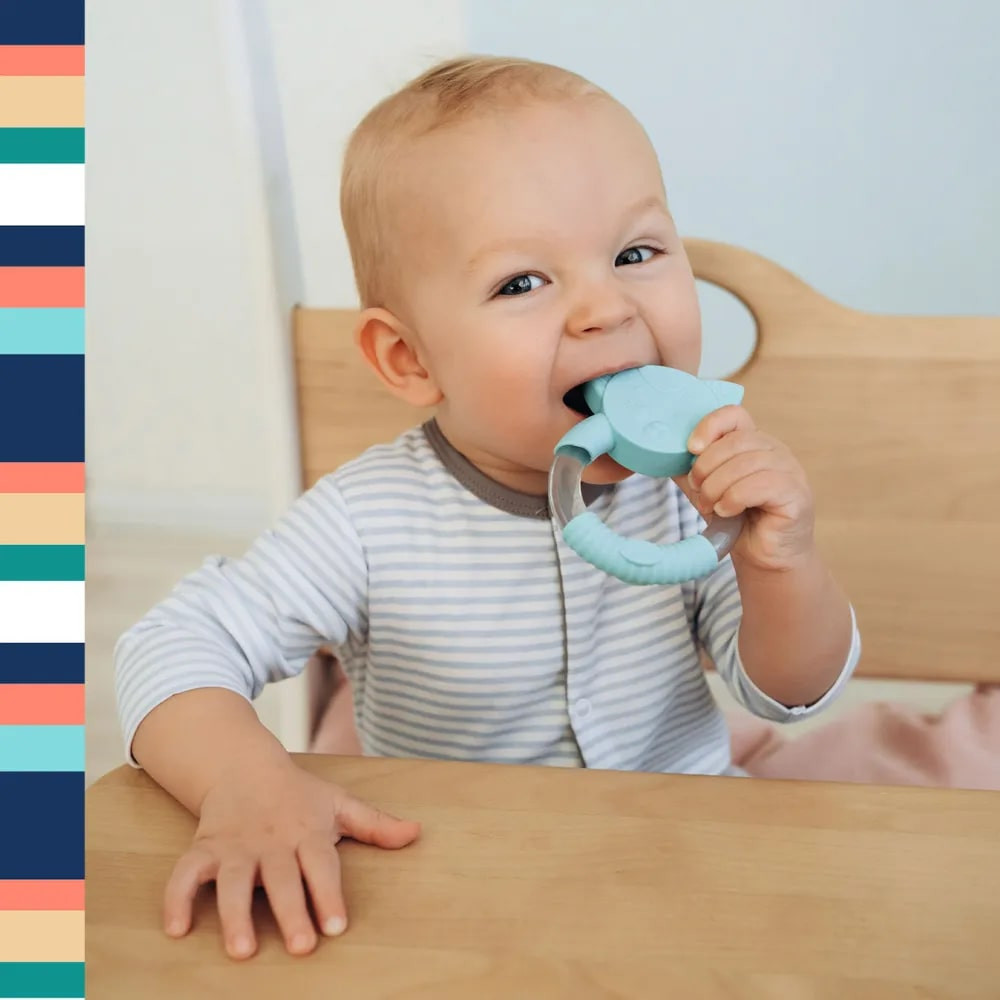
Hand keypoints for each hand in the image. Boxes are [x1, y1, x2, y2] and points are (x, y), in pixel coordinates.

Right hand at [162, 758, 419, 959]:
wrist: (243, 765)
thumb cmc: (299, 795)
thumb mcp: (338, 803)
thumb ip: (375, 825)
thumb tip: (416, 834)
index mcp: (306, 832)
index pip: (321, 865)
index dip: (329, 894)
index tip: (338, 925)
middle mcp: (271, 842)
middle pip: (282, 878)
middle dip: (291, 911)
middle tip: (301, 946)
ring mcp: (235, 847)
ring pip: (233, 881)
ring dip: (235, 914)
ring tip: (242, 949)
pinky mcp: (203, 849)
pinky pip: (185, 874)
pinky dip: (177, 899)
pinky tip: (178, 929)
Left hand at [677, 405, 814, 570]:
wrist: (763, 556)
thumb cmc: (737, 520)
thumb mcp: (707, 490)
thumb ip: (690, 470)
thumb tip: (662, 454)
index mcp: (754, 442)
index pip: (734, 415)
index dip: (709, 426)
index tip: (690, 449)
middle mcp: (775, 451)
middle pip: (735, 441)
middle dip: (706, 467)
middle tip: (698, 490)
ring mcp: (790, 470)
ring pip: (745, 464)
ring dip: (717, 487)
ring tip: (711, 506)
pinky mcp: (796, 494)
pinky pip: (759, 485)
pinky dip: (734, 498)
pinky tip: (727, 511)